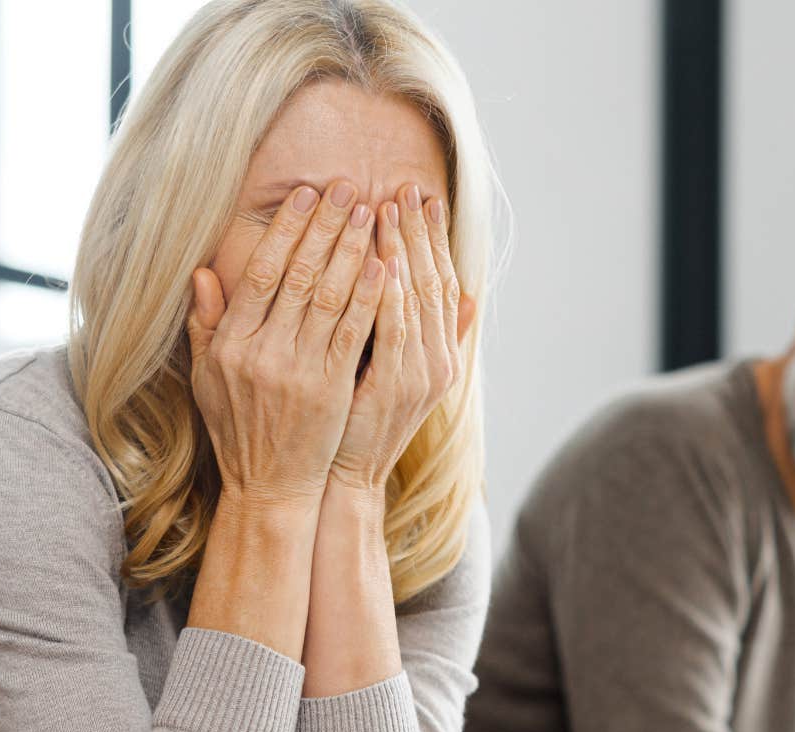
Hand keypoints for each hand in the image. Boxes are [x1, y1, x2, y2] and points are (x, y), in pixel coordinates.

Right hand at [188, 181, 385, 508]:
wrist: (269, 487)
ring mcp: (297, 371)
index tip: (305, 195)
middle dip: (325, 226)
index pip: (261, 272)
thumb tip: (201, 273)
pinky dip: (370, 296)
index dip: (286, 230)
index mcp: (230, 344)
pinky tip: (385, 265)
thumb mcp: (207, 378)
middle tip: (347, 187)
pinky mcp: (331, 390)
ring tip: (371, 212)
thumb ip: (205, 324)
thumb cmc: (239, 429)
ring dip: (352, 249)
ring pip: (329, 297)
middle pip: (299, 275)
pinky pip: (353, 333)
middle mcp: (261, 352)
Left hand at [327, 183, 474, 493]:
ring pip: (415, 298)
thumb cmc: (354, 425)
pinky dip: (391, 292)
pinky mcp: (393, 386)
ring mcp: (419, 374)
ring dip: (404, 250)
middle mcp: (436, 361)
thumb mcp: (387, 375)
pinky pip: (394, 328)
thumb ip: (407, 332)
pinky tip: (384, 260)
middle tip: (407, 187)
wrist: (345, 480)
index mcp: (436, 354)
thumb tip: (449, 296)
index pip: (437, 281)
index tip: (417, 198)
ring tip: (391, 207)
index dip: (430, 238)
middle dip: (419, 232)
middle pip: (432, 280)